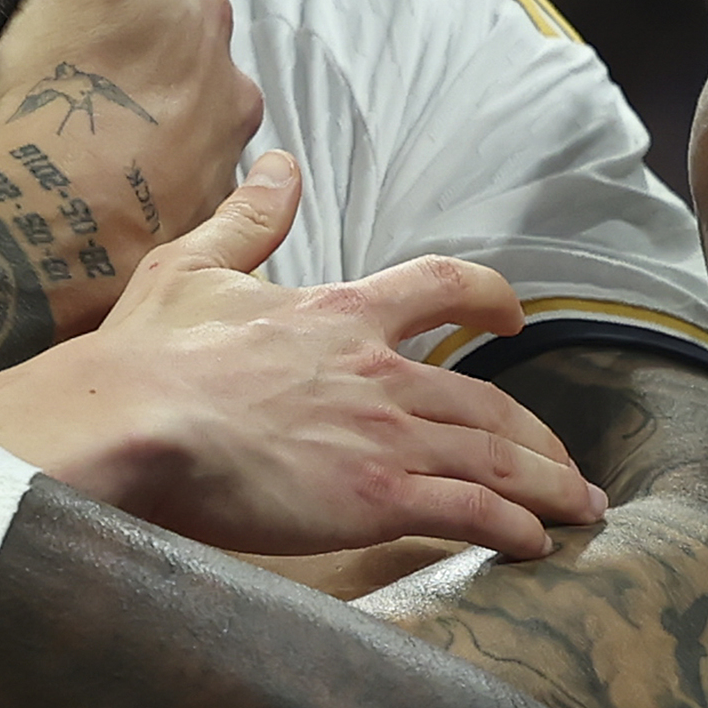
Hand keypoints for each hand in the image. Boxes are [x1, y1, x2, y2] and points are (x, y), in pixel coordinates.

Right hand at [0, 0, 260, 312]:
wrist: (55, 225)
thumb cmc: (62, 89)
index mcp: (207, 12)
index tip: (73, 20)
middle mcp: (234, 85)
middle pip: (184, 57)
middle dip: (142, 64)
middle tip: (71, 84)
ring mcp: (224, 160)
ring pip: (184, 125)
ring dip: (148, 129)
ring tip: (84, 145)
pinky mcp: (202, 222)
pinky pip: (176, 189)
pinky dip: (148, 186)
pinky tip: (102, 194)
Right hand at [0, 154, 606, 558]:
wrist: (130, 425)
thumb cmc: (148, 357)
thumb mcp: (192, 266)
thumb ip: (248, 219)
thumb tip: (279, 163)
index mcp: (342, 312)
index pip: (443, 287)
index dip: (490, 299)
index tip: (513, 319)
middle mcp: (380, 372)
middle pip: (490, 399)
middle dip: (540, 435)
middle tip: (566, 465)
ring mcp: (384, 436)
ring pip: (497, 456)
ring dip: (546, 485)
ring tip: (577, 510)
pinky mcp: (376, 497)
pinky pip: (470, 511)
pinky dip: (514, 526)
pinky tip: (536, 543)